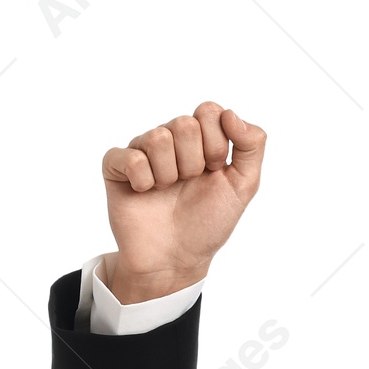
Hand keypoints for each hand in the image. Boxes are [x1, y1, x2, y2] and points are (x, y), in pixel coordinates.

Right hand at [101, 103, 264, 301]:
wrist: (177, 257)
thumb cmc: (208, 222)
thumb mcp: (244, 185)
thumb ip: (252, 145)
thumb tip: (231, 113)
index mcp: (200, 139)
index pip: (209, 111)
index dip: (216, 144)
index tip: (215, 170)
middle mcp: (170, 140)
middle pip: (184, 124)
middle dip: (195, 162)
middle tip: (190, 183)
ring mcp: (142, 151)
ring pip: (158, 138)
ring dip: (170, 174)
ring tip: (168, 190)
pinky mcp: (116, 167)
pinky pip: (130, 157)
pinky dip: (144, 181)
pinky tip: (146, 193)